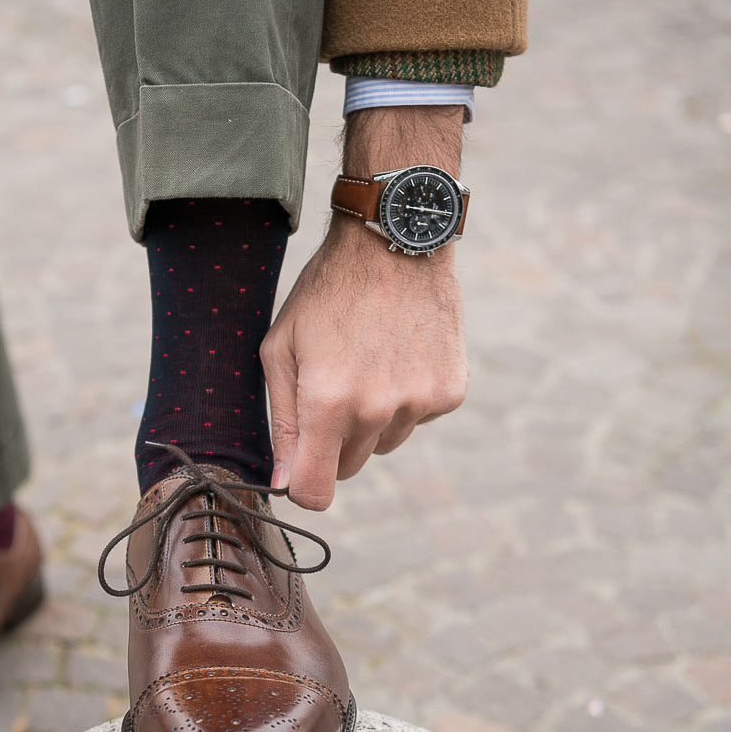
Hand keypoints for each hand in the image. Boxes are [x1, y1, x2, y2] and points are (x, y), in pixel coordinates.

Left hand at [260, 214, 466, 510]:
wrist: (395, 240)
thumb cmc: (325, 294)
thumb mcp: (281, 350)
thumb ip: (282, 422)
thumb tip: (284, 485)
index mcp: (327, 402)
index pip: (316, 490)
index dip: (303, 488)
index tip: (298, 470)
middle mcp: (377, 409)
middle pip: (348, 467)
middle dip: (333, 443)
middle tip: (331, 388)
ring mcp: (419, 402)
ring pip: (384, 444)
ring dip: (372, 419)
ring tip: (368, 363)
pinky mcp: (450, 393)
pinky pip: (417, 420)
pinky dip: (406, 399)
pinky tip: (399, 355)